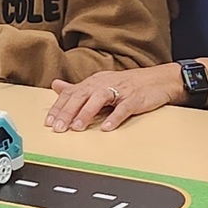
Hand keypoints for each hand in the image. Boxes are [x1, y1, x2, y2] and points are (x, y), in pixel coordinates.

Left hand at [44, 63, 183, 131]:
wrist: (158, 80)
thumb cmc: (128, 84)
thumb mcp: (100, 83)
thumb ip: (78, 87)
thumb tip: (56, 86)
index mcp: (95, 81)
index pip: (72, 93)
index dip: (60, 107)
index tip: (49, 122)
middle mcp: (105, 83)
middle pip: (82, 95)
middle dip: (68, 112)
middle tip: (58, 127)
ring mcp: (121, 90)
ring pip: (100, 99)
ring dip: (87, 113)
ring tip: (77, 127)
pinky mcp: (135, 99)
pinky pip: (124, 108)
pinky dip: (115, 117)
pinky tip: (107, 127)